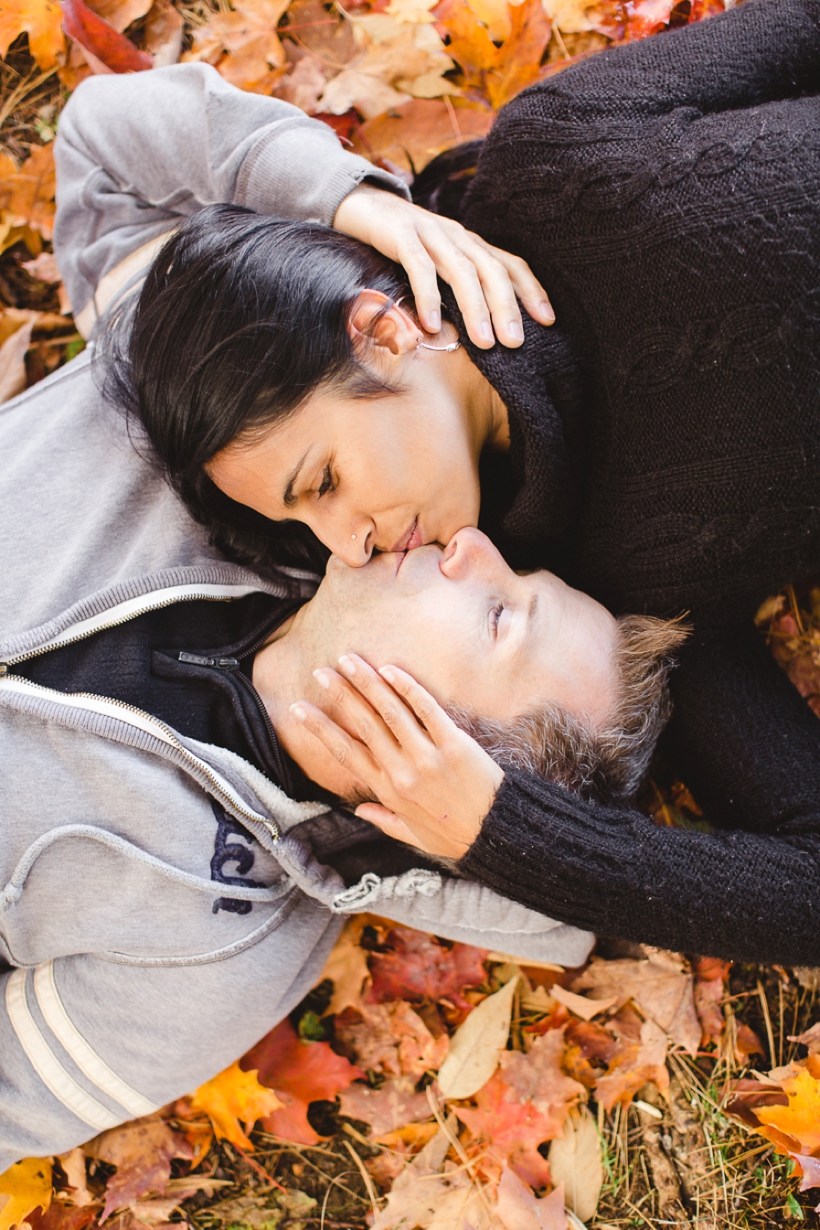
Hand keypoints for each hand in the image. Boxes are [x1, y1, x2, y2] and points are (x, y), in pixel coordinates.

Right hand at [290, 653, 503, 858]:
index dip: (320, 729)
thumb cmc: (455, 835)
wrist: (496, 834)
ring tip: (349, 660)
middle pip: (362, 724)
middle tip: (321, 672)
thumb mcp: (413, 834)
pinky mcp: (454, 744)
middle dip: (339, 695)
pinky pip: (427, 709)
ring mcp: (427, 756)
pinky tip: (391, 669)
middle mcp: (401, 771)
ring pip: (389, 711)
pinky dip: (407, 687)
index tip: (299, 710)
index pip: (345, 753)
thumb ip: (384, 819)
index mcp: (387, 790)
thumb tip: (360, 809)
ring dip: (366, 682)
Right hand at [333, 184, 553, 349]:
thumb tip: (479, 327)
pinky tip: (432, 326)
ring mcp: (430, 233)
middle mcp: (457, 236)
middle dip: (507, 307)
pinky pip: (419, 267)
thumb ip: (457, 285)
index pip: (510, 264)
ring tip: (484, 343)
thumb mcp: (438, 262)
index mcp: (470, 243)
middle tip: (515, 342)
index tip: (546, 321)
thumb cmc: (402, 243)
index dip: (530, 290)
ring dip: (475, 308)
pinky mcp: (401, 235)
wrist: (360, 203)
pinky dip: (429, 296)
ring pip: (462, 270)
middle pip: (491, 270)